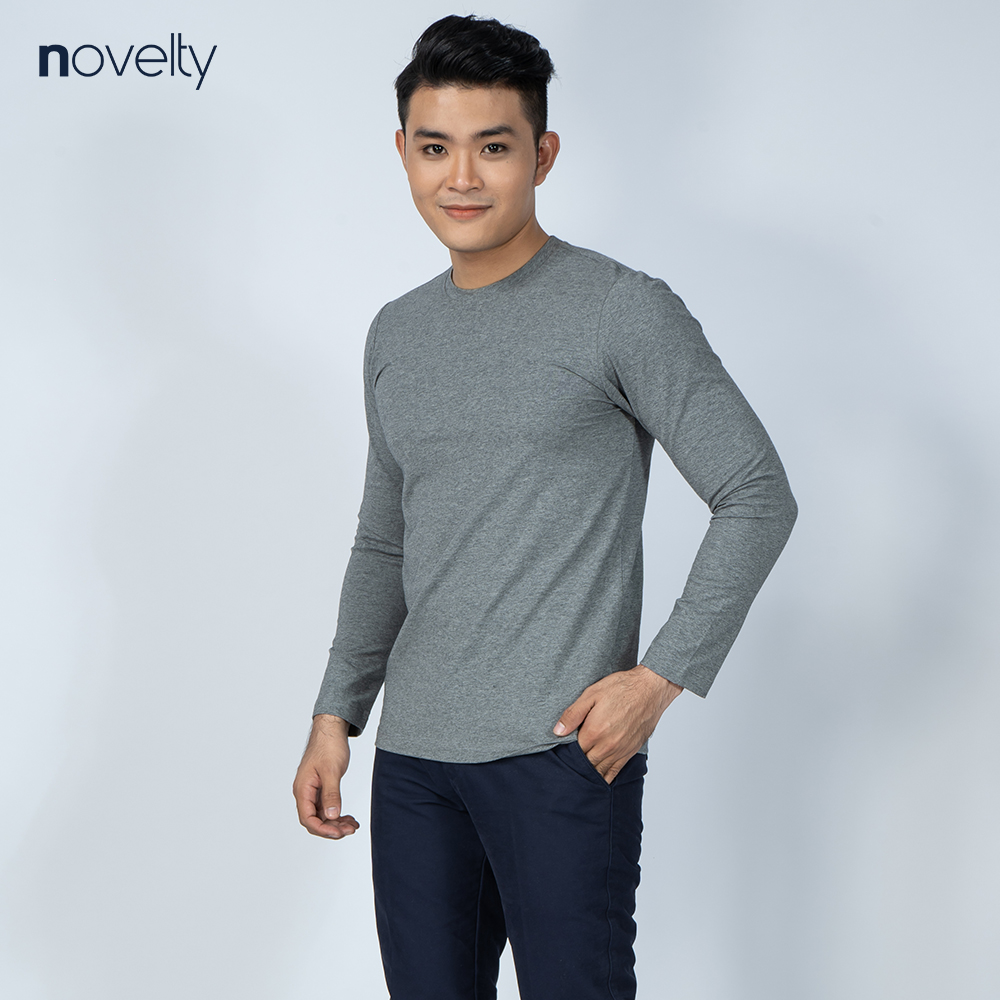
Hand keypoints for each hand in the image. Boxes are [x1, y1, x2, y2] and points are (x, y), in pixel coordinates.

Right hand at [292, 714, 360, 838]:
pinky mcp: (321, 788)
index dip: (323, 829)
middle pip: (314, 820)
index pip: (308, 818)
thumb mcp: (332, 771)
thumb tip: (332, 816)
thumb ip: (331, 794)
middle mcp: (305, 792)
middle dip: (332, 828)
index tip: (339, 832)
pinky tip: (349, 817)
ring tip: (353, 825)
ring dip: (336, 823)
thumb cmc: (329, 746)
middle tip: (350, 830)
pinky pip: (327, 807)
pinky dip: (338, 814)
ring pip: (322, 815)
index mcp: (302, 789)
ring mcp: (313, 791)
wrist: (331, 730)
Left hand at [553, 665, 682, 783]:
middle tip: (569, 760)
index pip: (574, 751)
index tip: (563, 748)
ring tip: (580, 771)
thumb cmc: (621, 688)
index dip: (567, 750)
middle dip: (577, 763)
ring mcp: (620, 751)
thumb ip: (573, 714)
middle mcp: (607, 746)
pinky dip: (605, 776)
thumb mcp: (591, 694)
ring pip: (599, 770)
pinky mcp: (630, 751)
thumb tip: (558, 731)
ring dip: (589, 772)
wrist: (650, 689)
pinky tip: (599, 778)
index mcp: (594, 732)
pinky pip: (615, 771)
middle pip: (585, 763)